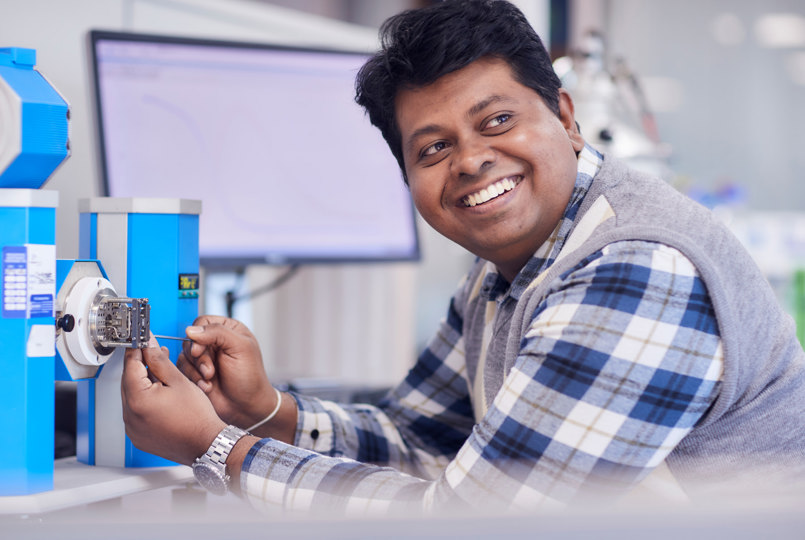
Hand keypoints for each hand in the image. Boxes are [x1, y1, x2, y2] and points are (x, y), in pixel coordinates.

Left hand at [121, 337, 225, 464]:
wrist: (206, 444)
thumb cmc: (197, 417)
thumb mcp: (179, 381)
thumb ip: (159, 361)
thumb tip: (149, 346)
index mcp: (138, 400)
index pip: (130, 366)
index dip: (137, 350)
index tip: (142, 341)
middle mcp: (130, 417)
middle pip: (128, 381)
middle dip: (140, 365)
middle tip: (154, 354)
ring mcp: (133, 429)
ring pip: (131, 396)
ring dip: (142, 383)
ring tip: (161, 374)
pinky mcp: (138, 436)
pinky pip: (135, 412)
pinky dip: (144, 400)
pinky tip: (159, 394)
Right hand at [176, 315, 274, 429]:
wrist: (246, 406)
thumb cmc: (249, 377)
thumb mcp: (240, 348)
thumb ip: (218, 333)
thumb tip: (191, 330)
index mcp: (228, 330)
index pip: (202, 322)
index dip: (197, 335)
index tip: (200, 350)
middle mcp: (214, 342)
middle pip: (190, 340)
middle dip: (198, 357)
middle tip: (210, 371)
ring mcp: (204, 358)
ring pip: (184, 356)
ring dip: (196, 370)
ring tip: (210, 380)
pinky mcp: (196, 373)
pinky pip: (182, 370)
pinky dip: (193, 379)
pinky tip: (207, 387)